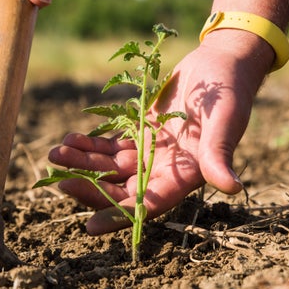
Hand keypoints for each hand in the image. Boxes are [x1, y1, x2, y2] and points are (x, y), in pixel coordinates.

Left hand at [48, 29, 273, 234]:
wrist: (222, 63)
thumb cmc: (229, 91)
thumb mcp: (225, 121)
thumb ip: (220, 154)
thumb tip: (233, 187)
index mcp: (186, 175)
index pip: (149, 204)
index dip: (120, 215)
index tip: (89, 225)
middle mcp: (167, 169)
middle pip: (122, 189)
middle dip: (90, 187)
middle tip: (59, 178)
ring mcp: (152, 152)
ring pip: (111, 167)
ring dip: (84, 164)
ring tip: (55, 154)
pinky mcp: (143, 132)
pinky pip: (112, 145)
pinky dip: (91, 145)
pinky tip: (71, 139)